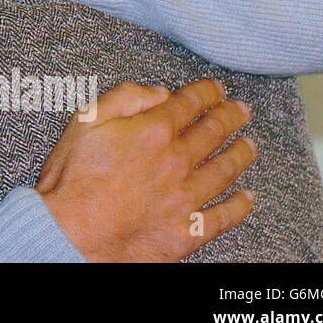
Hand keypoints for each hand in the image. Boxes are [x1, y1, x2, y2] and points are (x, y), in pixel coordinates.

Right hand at [37, 79, 256, 261]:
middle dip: (230, 117)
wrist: (72, 233)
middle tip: (242, 111)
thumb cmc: (73, 178)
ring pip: (224, 171)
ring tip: (250, 145)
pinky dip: (239, 206)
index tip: (216, 89)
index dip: (206, 93)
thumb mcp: (86, 121)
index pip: (189, 104)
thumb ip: (124, 98)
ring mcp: (185, 198)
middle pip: (213, 133)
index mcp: (153, 132)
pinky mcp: (187, 230)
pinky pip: (223, 217)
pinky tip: (247, 198)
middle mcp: (176, 162)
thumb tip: (158, 93)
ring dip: (241, 155)